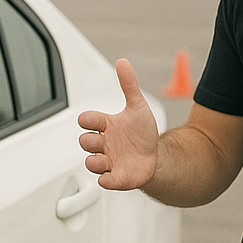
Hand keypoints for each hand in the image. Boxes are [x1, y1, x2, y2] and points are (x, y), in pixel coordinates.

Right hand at [77, 58, 158, 190]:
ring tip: (103, 160)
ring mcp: (109, 161)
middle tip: (99, 139)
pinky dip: (105, 181)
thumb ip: (129, 85)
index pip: (88, 121)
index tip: (89, 120)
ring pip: (92, 163)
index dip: (87, 119)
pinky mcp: (117, 178)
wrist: (157, 156)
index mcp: (106, 126)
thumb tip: (122, 62)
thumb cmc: (143, 133)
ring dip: (94, 161)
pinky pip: (106, 181)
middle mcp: (104, 144)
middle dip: (88, 141)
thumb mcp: (137, 107)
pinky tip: (108, 178)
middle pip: (86, 142)